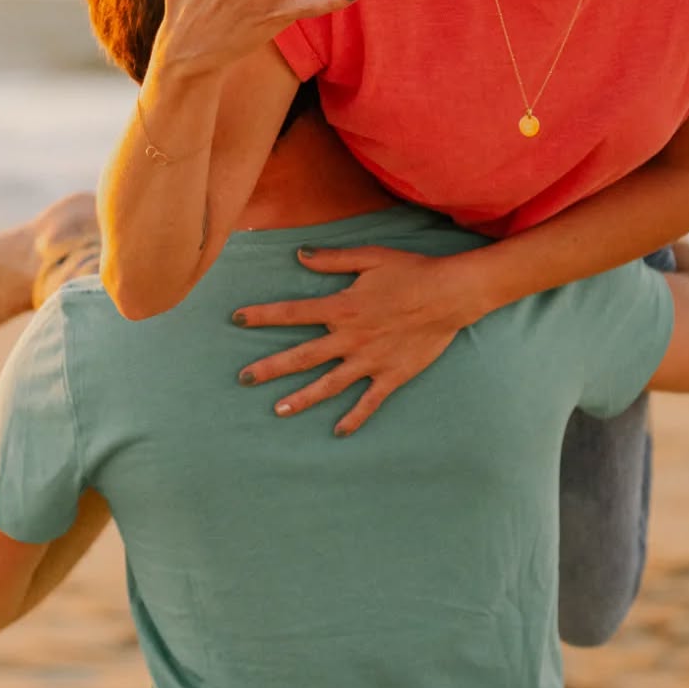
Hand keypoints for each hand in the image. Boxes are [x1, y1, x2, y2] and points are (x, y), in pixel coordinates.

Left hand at [233, 246, 476, 435]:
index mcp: (342, 308)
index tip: (237, 318)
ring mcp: (370, 361)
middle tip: (244, 378)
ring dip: (302, 398)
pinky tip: (338, 432)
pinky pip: (368, 402)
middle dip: (270, 368)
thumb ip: (332, 259)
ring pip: (329, 384)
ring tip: (278, 411)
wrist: (451, 294)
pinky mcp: (391, 375)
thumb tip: (300, 255)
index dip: (263, 315)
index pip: (293, 313)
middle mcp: (350, 338)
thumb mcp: (370, 258)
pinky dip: (353, 418)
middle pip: (302, 357)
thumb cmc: (411, 272)